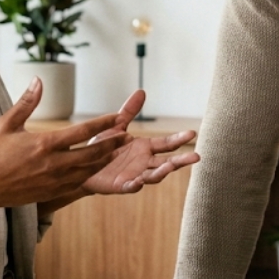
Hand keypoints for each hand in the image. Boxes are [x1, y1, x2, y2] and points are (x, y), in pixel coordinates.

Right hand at [0, 77, 125, 208]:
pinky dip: (91, 175)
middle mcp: (54, 164)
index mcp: (45, 144)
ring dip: (105, 160)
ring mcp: (54, 181)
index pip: (83, 132)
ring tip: (118, 152)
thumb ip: (26, 102)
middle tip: (127, 136)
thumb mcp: (7, 124)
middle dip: (112, 144)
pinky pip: (78, 183)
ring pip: (88, 170)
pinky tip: (97, 169)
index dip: (103, 124)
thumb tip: (38, 80)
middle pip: (93, 153)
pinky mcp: (51, 193)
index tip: (118, 117)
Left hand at [82, 90, 200, 194]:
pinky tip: (139, 181)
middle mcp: (143, 163)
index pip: (167, 144)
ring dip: (162, 172)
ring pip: (153, 176)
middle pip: (167, 162)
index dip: (179, 139)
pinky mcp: (121, 185)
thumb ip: (129, 111)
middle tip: (196, 157)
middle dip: (181, 160)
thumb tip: (141, 91)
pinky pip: (130, 186)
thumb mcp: (116, 125)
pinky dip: (135, 185)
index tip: (192, 133)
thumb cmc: (101, 146)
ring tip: (170, 166)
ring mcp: (134, 175)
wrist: (82, 164)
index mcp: (145, 148)